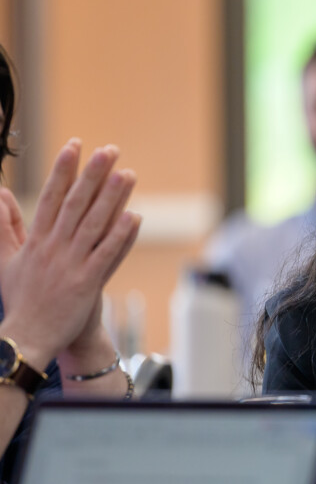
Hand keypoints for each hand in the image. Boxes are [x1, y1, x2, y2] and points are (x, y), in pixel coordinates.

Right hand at [0, 140, 139, 367]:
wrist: (28, 337)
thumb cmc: (21, 300)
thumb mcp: (5, 260)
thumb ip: (2, 226)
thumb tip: (0, 196)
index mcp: (36, 240)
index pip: (51, 196)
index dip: (64, 170)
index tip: (75, 146)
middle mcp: (53, 248)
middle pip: (75, 203)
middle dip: (92, 175)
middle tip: (109, 151)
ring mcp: (71, 264)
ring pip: (94, 224)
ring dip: (112, 198)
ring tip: (127, 174)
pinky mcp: (87, 282)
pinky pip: (106, 255)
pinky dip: (120, 236)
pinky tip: (134, 217)